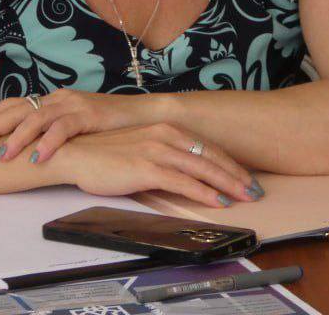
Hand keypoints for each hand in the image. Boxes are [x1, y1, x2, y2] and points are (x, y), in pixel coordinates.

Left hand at [0, 88, 135, 160]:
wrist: (145, 115)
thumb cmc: (110, 125)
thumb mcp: (77, 125)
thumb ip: (56, 130)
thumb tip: (32, 144)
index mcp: (54, 100)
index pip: (17, 102)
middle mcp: (60, 98)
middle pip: (20, 108)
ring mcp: (74, 105)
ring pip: (38, 118)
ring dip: (18, 137)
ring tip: (3, 154)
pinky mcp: (89, 115)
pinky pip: (64, 129)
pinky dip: (49, 143)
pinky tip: (38, 156)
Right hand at [48, 125, 259, 208]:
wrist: (73, 155)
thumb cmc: (101, 155)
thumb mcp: (137, 149)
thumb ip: (161, 156)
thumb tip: (182, 172)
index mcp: (162, 128)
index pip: (204, 146)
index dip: (228, 162)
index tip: (244, 176)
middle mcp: (162, 135)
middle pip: (209, 156)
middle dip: (236, 174)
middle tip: (255, 189)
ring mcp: (155, 150)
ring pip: (201, 168)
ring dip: (227, 184)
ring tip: (245, 197)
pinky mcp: (146, 167)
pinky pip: (183, 182)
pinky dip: (204, 192)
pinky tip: (218, 201)